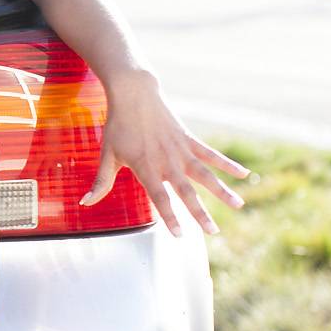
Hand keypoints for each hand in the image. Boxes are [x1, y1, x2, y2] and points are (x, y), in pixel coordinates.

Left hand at [84, 70, 248, 236]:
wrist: (134, 95)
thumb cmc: (118, 127)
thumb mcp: (106, 155)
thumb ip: (101, 182)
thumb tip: (85, 203)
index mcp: (146, 167)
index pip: (159, 198)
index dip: (170, 217)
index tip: (180, 235)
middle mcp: (167, 161)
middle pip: (187, 191)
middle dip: (200, 213)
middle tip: (214, 232)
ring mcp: (181, 150)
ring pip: (205, 174)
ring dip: (223, 190)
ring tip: (239, 205)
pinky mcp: (189, 139)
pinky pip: (211, 154)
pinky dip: (227, 164)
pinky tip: (244, 174)